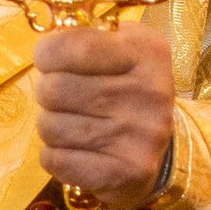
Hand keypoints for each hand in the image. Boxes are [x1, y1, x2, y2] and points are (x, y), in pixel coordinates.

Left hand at [32, 20, 176, 209]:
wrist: (163, 151)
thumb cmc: (129, 93)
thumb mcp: (125, 50)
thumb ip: (89, 37)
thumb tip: (47, 43)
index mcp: (146, 53)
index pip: (74, 47)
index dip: (47, 53)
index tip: (48, 60)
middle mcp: (149, 92)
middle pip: (55, 89)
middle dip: (47, 94)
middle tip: (61, 99)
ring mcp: (140, 135)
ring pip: (51, 128)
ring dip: (50, 127)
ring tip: (71, 125)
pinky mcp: (126, 173)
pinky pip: (59, 161)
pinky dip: (55, 158)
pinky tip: (73, 151)